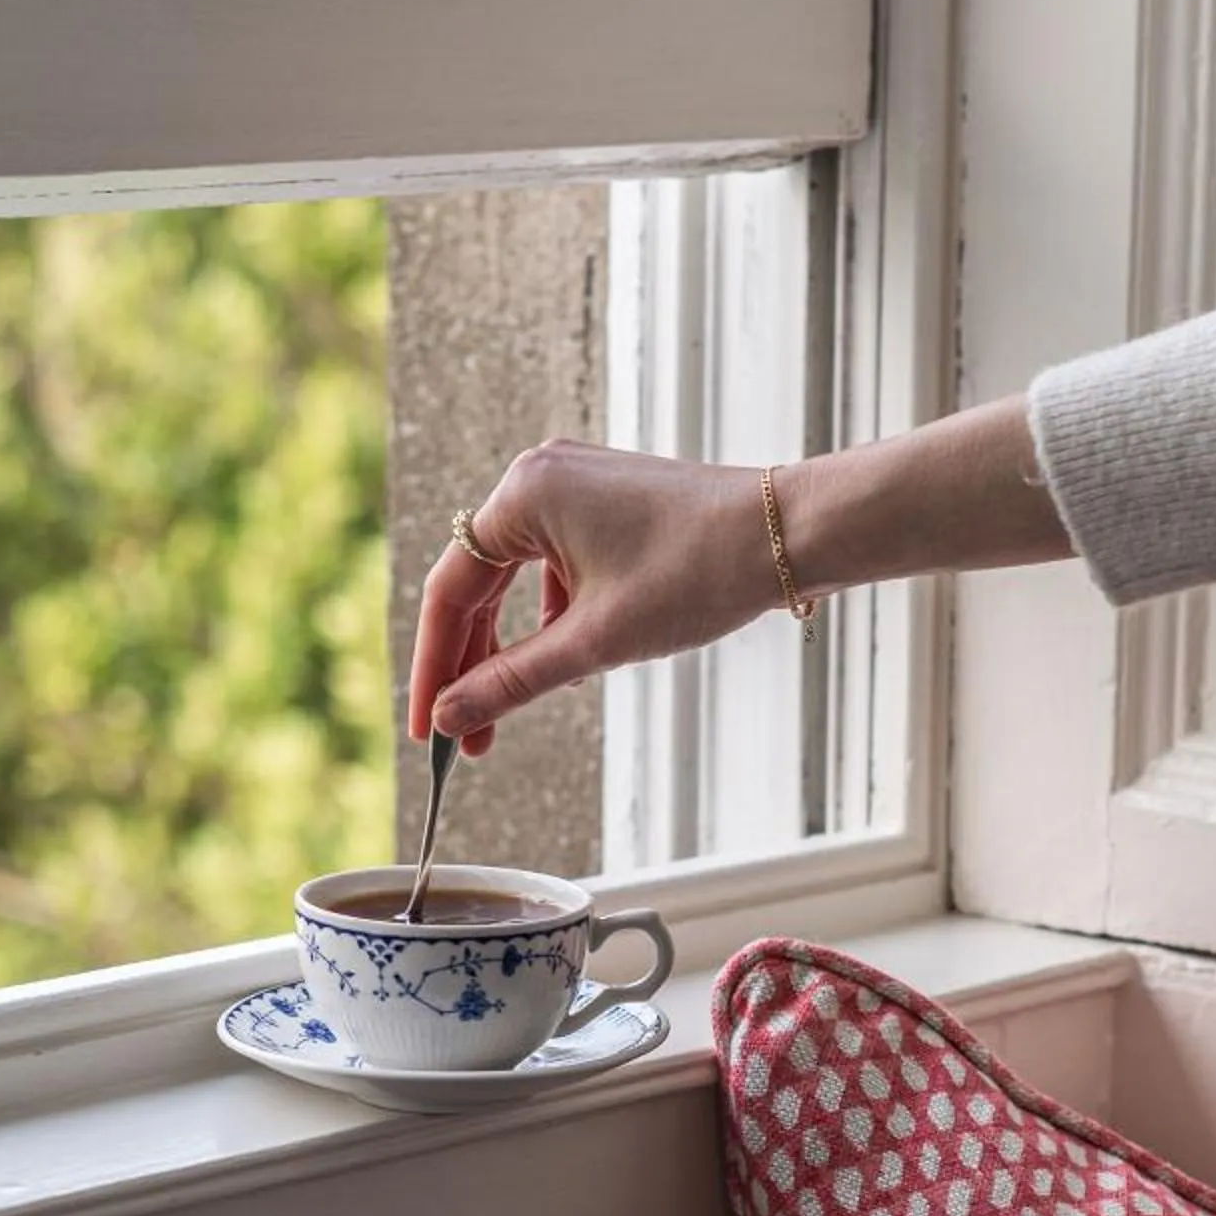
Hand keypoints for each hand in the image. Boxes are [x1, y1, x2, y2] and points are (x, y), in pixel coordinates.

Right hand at [407, 440, 776, 750]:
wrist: (788, 536)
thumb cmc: (696, 575)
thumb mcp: (593, 642)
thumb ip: (510, 681)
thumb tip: (448, 716)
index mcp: (523, 495)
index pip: (449, 591)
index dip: (434, 667)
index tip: (427, 728)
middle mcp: (539, 477)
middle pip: (478, 585)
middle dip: (470, 665)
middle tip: (465, 738)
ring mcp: (574, 485)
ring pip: (515, 580)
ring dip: (510, 647)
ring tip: (509, 712)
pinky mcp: (606, 502)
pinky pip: (554, 566)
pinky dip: (551, 619)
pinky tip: (565, 663)